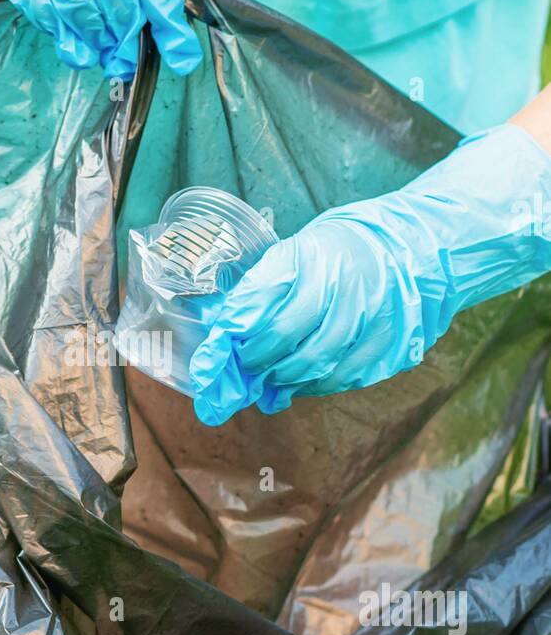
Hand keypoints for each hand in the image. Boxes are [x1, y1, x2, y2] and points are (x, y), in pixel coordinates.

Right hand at [0, 0, 200, 78]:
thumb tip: (161, 20)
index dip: (169, 22)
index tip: (181, 58)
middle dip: (126, 37)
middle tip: (126, 60)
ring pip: (78, 2)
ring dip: (93, 38)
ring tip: (100, 54)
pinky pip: (39, 1)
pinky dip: (56, 28)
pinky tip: (68, 39)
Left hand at [190, 124, 550, 423]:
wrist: (417, 250)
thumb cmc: (346, 249)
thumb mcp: (301, 249)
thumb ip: (265, 285)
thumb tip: (223, 325)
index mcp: (312, 258)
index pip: (258, 304)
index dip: (232, 335)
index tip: (216, 351)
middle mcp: (340, 289)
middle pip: (282, 342)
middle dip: (254, 361)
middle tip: (241, 368)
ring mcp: (367, 321)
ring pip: (310, 367)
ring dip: (282, 378)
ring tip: (269, 377)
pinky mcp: (386, 347)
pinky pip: (340, 378)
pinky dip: (314, 385)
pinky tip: (302, 380)